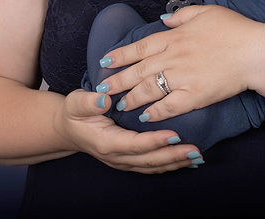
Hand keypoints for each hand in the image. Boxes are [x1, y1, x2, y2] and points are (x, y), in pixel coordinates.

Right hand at [55, 87, 201, 172]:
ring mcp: (124, 161)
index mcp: (106, 142)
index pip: (134, 144)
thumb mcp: (76, 103)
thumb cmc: (75, 113)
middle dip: (173, 156)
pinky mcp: (130, 160)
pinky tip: (187, 161)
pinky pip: (152, 165)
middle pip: (148, 160)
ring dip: (175, 162)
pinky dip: (170, 164)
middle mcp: (117, 156)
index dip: (155, 141)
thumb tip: (103, 98)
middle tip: (195, 150)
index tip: (175, 135)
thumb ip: (89, 102)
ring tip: (197, 156)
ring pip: (153, 166)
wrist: (68, 129)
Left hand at [95, 4, 264, 121]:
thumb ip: (183, 15)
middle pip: (138, 71)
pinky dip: (154, 113)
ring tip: (120, 106)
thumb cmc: (236, 29)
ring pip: (148, 90)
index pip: (139, 47)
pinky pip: (168, 107)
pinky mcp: (194, 96)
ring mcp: (182, 78)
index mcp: (175, 37)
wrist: (256, 52)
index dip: (120, 56)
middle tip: (102, 90)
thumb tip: (165, 20)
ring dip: (131, 99)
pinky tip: (144, 117)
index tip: (104, 62)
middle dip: (117, 81)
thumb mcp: (208, 12)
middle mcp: (173, 57)